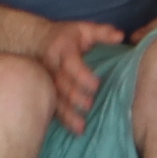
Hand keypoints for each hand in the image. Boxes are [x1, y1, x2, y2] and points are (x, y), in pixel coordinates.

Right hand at [31, 17, 126, 133]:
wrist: (35, 40)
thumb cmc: (66, 36)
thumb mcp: (84, 28)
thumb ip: (102, 32)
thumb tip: (121, 36)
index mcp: (62, 49)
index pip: (71, 63)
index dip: (82, 75)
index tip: (96, 85)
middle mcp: (51, 66)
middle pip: (61, 84)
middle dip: (75, 96)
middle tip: (89, 106)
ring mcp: (45, 80)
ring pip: (54, 98)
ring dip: (67, 113)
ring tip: (81, 126)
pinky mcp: (44, 91)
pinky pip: (52, 106)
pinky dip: (62, 119)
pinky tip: (74, 130)